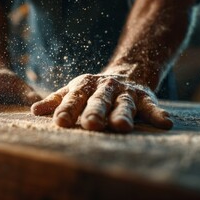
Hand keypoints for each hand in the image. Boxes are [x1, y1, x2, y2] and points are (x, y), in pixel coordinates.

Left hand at [31, 74, 172, 132]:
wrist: (125, 72)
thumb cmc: (92, 88)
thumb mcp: (74, 90)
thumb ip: (56, 100)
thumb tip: (34, 110)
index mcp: (84, 86)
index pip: (74, 98)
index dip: (68, 109)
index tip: (60, 122)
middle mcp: (104, 88)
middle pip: (98, 100)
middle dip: (94, 112)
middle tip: (90, 125)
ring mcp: (125, 91)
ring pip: (123, 103)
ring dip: (122, 114)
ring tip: (121, 127)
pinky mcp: (145, 96)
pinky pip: (151, 106)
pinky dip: (158, 114)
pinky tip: (165, 123)